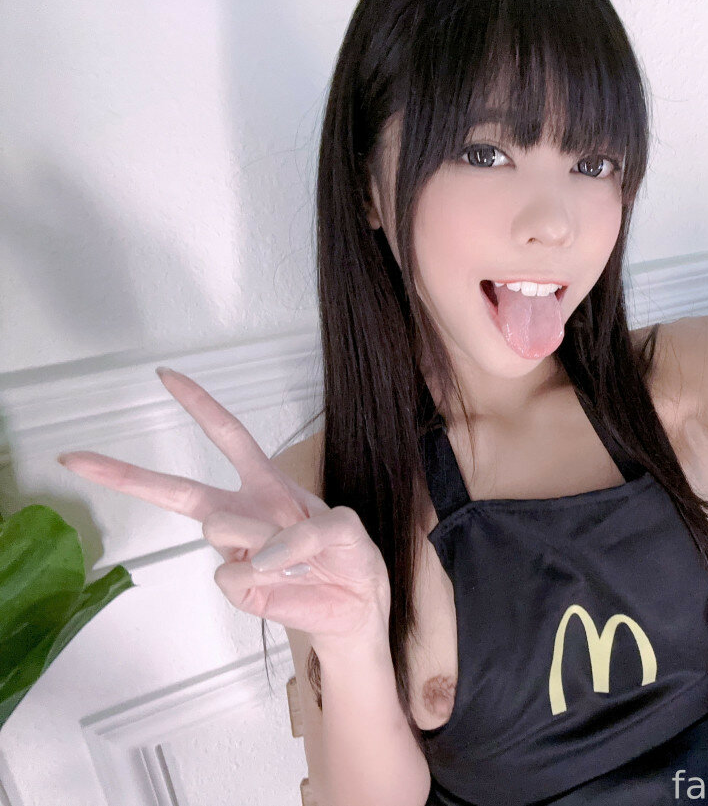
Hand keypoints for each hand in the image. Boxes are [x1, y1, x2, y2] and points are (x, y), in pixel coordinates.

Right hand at [57, 368, 390, 639]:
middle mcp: (244, 514)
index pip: (229, 436)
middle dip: (126, 474)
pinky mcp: (238, 587)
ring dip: (259, 536)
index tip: (166, 375)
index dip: (200, 405)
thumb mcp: (347, 528)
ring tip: (297, 557)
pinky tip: (288, 580)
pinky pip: (234, 574)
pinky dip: (266, 575)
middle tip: (75, 458)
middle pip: (180, 491)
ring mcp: (236, 552)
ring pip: (218, 527)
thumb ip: (311, 531)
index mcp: (268, 485)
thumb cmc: (350, 558)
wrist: (357, 607)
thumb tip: (260, 555)